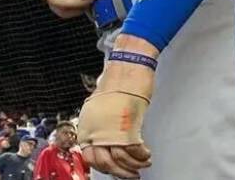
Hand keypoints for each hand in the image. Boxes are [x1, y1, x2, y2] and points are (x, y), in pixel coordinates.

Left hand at [78, 58, 154, 178]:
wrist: (128, 66)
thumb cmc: (118, 83)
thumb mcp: (101, 108)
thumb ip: (101, 126)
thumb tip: (107, 145)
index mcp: (87, 124)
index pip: (90, 157)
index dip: (104, 167)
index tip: (116, 170)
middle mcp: (95, 127)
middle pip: (105, 162)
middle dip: (121, 172)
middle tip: (132, 174)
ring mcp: (111, 125)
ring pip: (121, 159)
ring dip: (134, 165)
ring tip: (143, 163)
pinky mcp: (128, 122)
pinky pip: (135, 149)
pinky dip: (142, 155)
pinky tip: (147, 154)